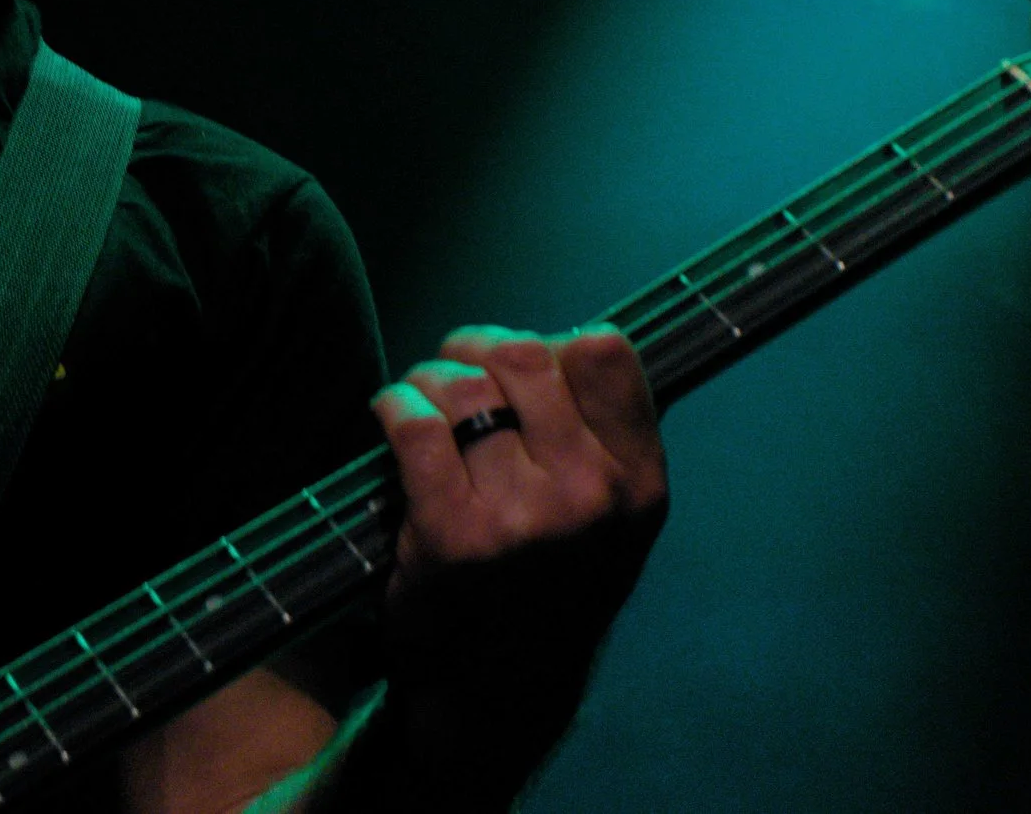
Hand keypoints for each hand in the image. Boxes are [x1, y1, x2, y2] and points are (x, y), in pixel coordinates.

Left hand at [364, 326, 666, 787]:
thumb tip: (549, 339)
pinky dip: (393, 406)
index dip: (550, 341)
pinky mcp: (453, 537)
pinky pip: (414, 426)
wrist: (501, 691)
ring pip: (460, 388)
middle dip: (474, 349)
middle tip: (454, 370)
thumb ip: (598, 432)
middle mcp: (591, 496)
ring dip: (426, 379)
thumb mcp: (613, 519)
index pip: (602, 351)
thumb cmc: (549, 585)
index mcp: (638, 483)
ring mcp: (523, 518)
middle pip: (521, 355)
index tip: (521, 367)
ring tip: (420, 401)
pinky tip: (392, 417)